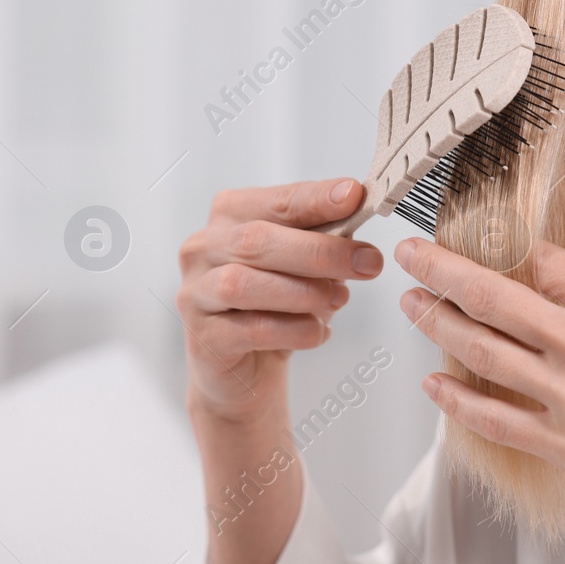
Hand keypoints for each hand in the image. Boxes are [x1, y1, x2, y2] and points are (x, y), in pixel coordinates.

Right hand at [177, 178, 384, 418]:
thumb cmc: (281, 301)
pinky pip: (250, 330)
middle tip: (368, 262)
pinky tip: (318, 332)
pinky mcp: (202, 338)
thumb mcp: (307, 261)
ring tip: (340, 299)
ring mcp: (196, 293)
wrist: (249, 366)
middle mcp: (204, 247)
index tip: (355, 196)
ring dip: (304, 292)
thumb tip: (357, 205)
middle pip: (257, 240)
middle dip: (321, 251)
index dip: (316, 198)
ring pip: (244, 284)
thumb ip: (324, 233)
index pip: (277, 201)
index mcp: (231, 214)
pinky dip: (294, 330)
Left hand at [393, 237, 564, 558]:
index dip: (512, 249)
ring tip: (411, 302)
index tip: (491, 242)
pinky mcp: (563, 445)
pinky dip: (455, 401)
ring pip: (481, 349)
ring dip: (436, 322)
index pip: (546, 260)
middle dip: (441, 268)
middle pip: (492, 293)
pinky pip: (493, 418)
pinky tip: (433, 385)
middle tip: (411, 251)